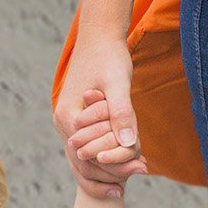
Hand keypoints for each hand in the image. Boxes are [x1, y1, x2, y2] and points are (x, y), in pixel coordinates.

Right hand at [57, 34, 142, 181]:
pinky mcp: (78, 120)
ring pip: (86, 158)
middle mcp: (63, 124)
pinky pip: (90, 145)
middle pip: (85, 162)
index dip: (116, 164)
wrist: (99, 38)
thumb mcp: (118, 83)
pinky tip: (129, 155)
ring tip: (140, 167)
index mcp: (68, 117)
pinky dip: (107, 153)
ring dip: (111, 165)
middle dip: (114, 170)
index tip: (142, 167)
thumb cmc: (109, 57)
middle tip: (144, 169)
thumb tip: (128, 144)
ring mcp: (68, 123)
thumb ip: (121, 113)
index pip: (89, 155)